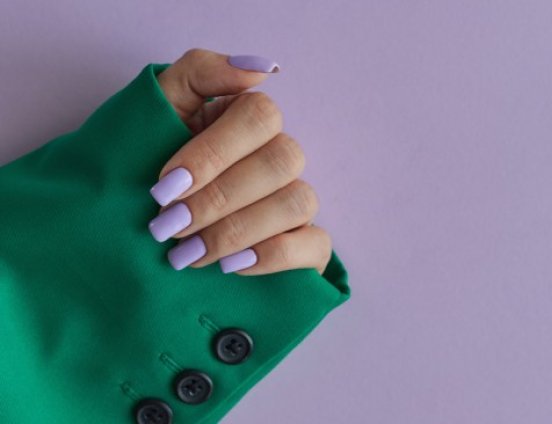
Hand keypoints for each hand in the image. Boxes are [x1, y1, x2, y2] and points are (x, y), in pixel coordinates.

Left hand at [148, 48, 331, 274]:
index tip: (166, 185)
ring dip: (237, 230)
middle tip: (168, 226)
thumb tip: (262, 70)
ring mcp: (295, 201)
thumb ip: (199, 73)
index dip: (215, 152)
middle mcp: (278, 156)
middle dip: (219, 198)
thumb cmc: (141, 170)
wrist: (125, 238)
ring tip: (187, 253)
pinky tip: (230, 266)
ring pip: (298, 201)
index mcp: (246, 120)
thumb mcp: (153, 112)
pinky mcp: (307, 245)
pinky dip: (273, 256)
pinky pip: (316, 245)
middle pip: (282, 159)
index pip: (261, 115)